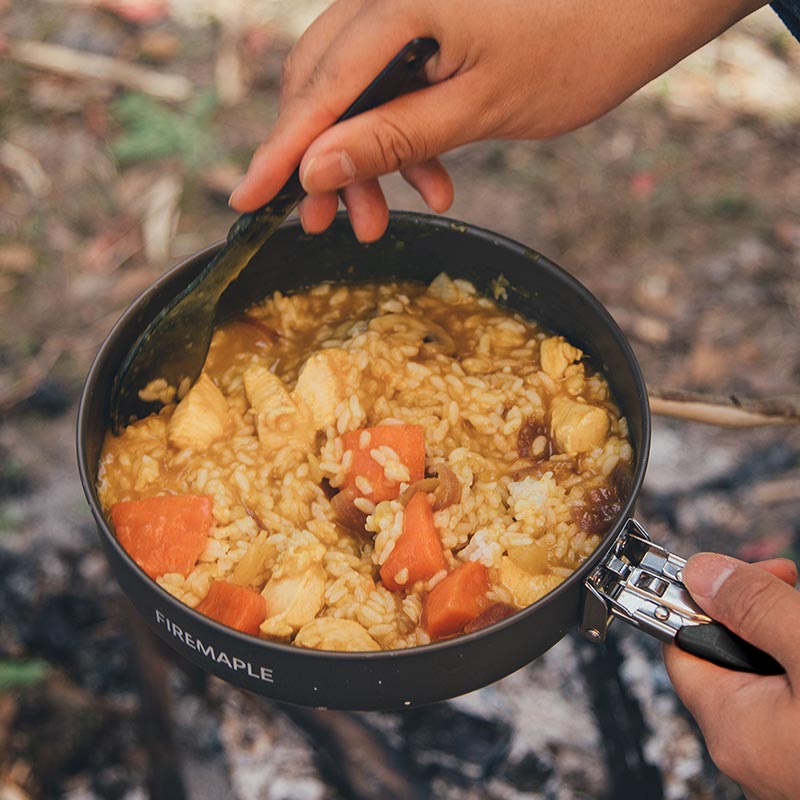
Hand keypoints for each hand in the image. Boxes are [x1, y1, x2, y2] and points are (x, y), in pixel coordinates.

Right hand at [229, 0, 765, 240]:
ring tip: (384, 220)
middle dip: (324, 164)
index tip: (247, 200)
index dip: (280, 153)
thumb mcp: (478, 108)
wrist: (641, 6)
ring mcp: (408, 13)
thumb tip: (314, 169)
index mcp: (399, 6)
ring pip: (355, 93)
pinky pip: (391, 87)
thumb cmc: (574, 51)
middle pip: (323, 88)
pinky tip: (431, 182)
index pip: (317, 92)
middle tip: (328, 227)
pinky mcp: (429, 29)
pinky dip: (400, 139)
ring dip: (365, 160)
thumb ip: (391, 137)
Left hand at [663, 553, 799, 799]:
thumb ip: (756, 608)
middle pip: (730, 656)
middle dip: (762, 615)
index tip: (736, 573)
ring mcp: (787, 763)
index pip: (679, 644)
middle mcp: (753, 751)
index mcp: (733, 725)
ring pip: (775, 677)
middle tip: (792, 586)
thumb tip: (703, 573)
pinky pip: (798, 703)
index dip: (700, 600)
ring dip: (793, 640)